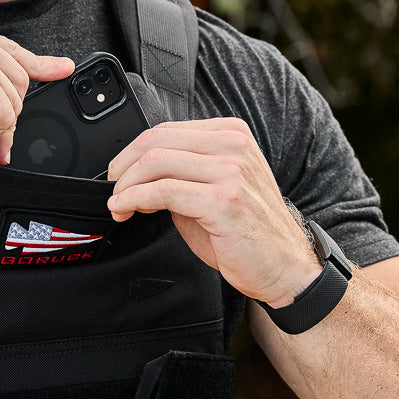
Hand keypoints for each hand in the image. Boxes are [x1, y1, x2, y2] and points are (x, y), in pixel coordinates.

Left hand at [105, 117, 321, 306]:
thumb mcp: (213, 189)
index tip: (118, 174)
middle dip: (123, 166)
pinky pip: (164, 190)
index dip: (132, 152)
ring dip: (126, 185)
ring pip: (156, 162)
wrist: (286, 268)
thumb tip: (135, 174)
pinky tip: (126, 209)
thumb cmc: (248, 232)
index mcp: (231, 135)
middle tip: (112, 188)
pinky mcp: (224, 200)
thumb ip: (180, 173)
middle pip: (156, 141)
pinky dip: (135, 198)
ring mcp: (232, 171)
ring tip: (118, 203)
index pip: (166, 130)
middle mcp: (234, 146)